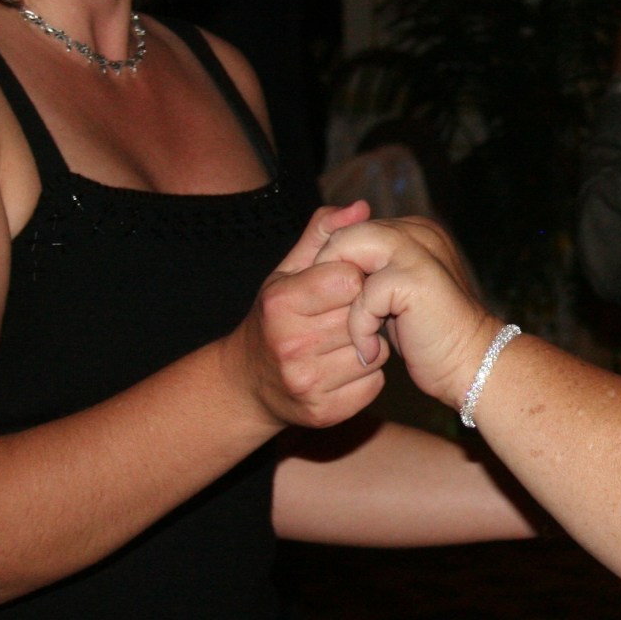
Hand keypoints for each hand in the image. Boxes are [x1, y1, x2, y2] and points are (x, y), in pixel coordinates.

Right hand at [227, 201, 388, 430]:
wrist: (247, 383)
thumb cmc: (275, 317)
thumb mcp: (287, 271)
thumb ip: (323, 235)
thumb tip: (361, 207)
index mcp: (280, 302)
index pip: (349, 279)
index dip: (355, 279)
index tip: (347, 285)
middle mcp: (289, 344)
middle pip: (361, 316)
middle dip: (362, 313)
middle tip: (346, 316)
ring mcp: (306, 382)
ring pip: (372, 352)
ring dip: (368, 345)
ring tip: (344, 341)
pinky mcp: (324, 412)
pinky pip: (373, 385)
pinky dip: (367, 376)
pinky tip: (344, 367)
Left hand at [316, 216, 502, 410]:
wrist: (474, 364)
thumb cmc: (430, 338)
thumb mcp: (391, 300)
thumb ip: (367, 274)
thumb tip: (327, 267)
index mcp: (413, 230)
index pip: (350, 228)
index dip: (331, 266)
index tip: (327, 306)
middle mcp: (417, 230)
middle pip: (344, 234)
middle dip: (326, 277)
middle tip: (329, 318)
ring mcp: (418, 249)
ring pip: (347, 251)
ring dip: (339, 297)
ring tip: (350, 330)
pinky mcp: (415, 277)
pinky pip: (362, 294)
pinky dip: (359, 327)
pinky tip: (371, 351)